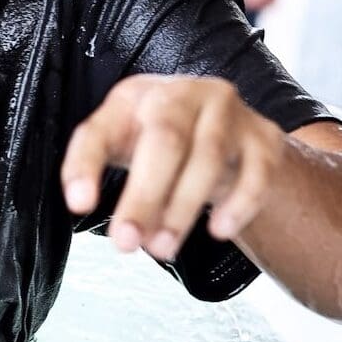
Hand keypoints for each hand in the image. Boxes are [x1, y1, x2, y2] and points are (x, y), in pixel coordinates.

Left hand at [61, 74, 286, 261]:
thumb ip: (89, 165)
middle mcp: (184, 93)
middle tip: (127, 242)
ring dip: (183, 210)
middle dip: (144, 196)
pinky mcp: (263, 138)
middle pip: (165, 140)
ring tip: (162, 248)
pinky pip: (256, 174)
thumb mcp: (119, 140)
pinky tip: (218, 231)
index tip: (79, 205)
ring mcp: (228, 112)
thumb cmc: (159, 137)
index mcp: (136, 95)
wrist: (225, 128)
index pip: (103, 127)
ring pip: (208, 158)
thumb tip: (79, 201)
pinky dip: (237, 205)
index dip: (86, 164)